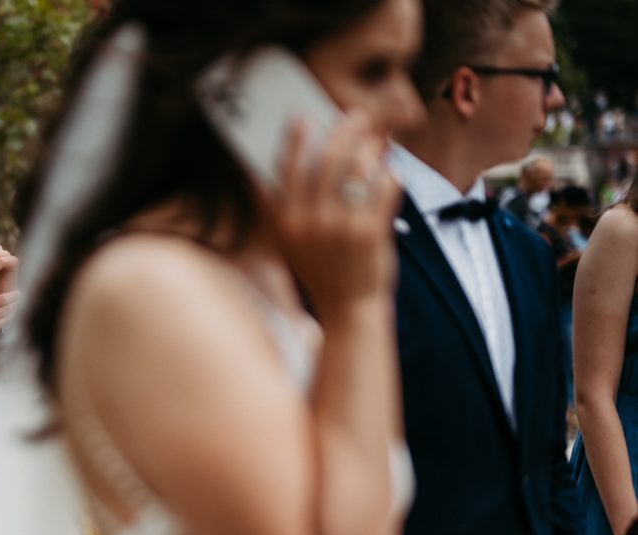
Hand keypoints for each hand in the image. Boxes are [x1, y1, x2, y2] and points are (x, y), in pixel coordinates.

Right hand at [0, 289, 18, 348]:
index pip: (3, 299)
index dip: (13, 296)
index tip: (18, 293)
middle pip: (8, 309)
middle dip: (15, 304)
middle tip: (18, 300)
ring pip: (6, 320)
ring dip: (11, 313)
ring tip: (13, 309)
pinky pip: (0, 328)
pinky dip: (4, 322)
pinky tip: (4, 318)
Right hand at [274, 111, 399, 319]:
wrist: (348, 309)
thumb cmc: (317, 272)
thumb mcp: (285, 244)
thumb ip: (272, 211)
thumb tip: (254, 177)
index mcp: (287, 222)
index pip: (289, 170)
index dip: (296, 140)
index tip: (304, 116)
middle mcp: (313, 222)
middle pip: (329, 162)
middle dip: (343, 132)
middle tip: (355, 116)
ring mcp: (344, 227)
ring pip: (359, 171)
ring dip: (369, 150)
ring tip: (374, 141)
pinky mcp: (372, 233)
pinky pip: (384, 190)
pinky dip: (388, 175)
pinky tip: (389, 169)